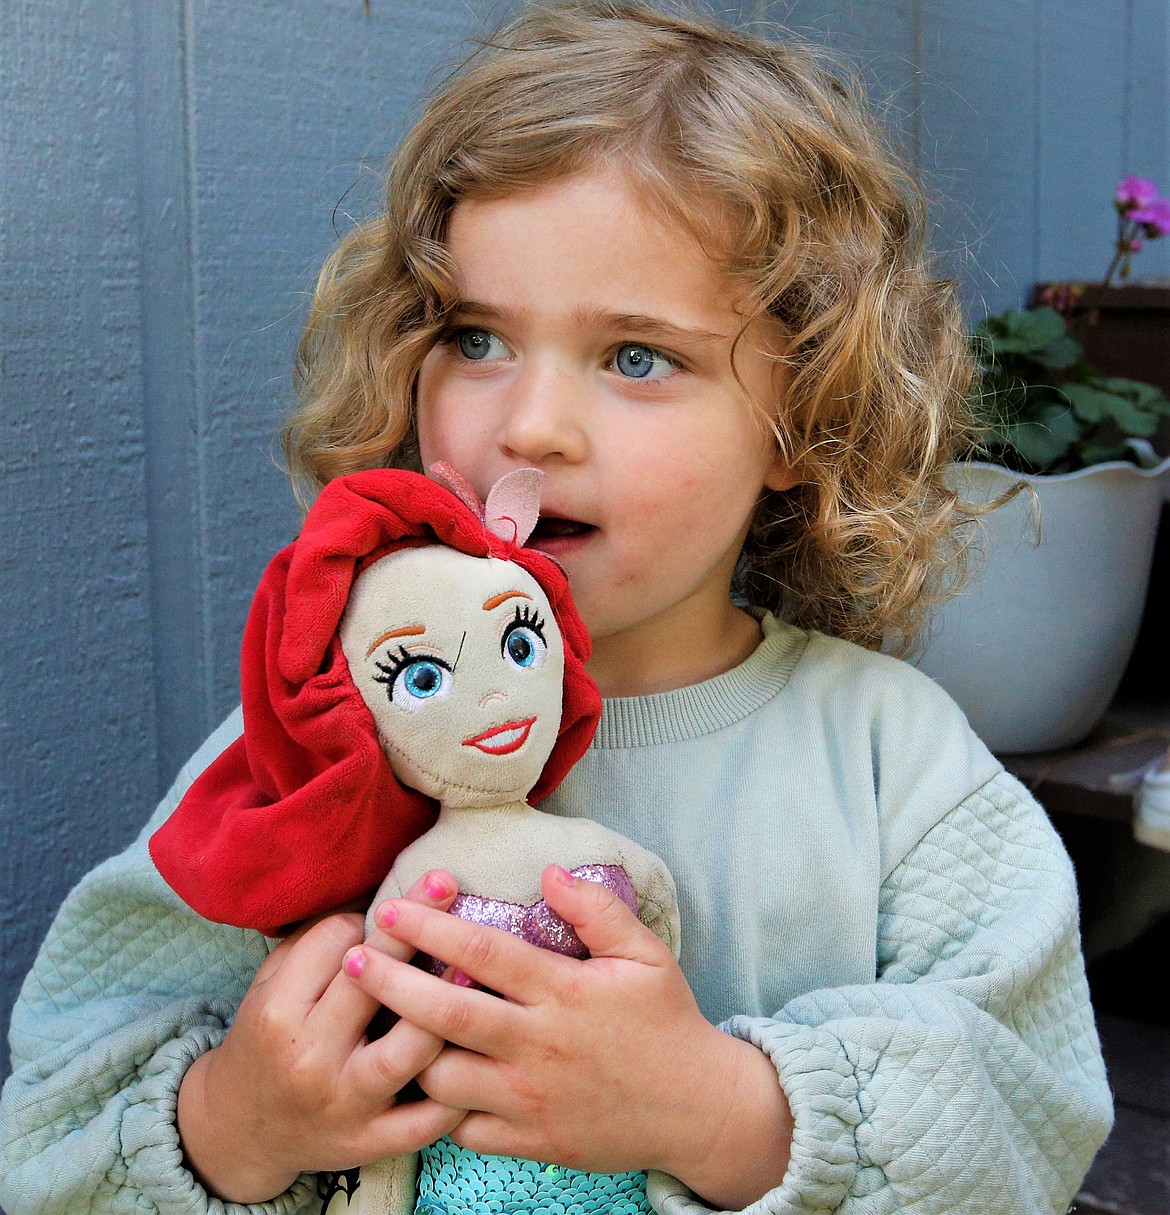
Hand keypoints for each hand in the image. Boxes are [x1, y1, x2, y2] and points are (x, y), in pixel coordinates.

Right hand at [176, 871, 466, 1202]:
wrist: (244, 1130)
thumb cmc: (269, 1037)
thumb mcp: (272, 983)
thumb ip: (317, 941)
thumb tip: (381, 892)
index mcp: (280, 1011)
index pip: (334, 944)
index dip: (366, 919)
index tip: (386, 911)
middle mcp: (310, 1058)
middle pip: (372, 982)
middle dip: (412, 928)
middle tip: (447, 883)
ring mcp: (344, 1104)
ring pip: (405, 1052)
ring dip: (443, 1009)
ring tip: (473, 972)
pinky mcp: (370, 1143)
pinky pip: (425, 1121)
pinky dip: (456, 1092)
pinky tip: (482, 1055)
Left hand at [343, 864, 791, 1206]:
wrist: (696, 1109)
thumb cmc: (667, 1021)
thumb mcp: (645, 954)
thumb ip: (597, 909)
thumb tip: (547, 872)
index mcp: (564, 993)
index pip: (485, 954)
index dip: (432, 928)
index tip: (393, 907)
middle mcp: (539, 1046)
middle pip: (446, 1014)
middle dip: (390, 983)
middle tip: (352, 958)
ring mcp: (531, 1099)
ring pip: (443, 1078)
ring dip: (408, 1049)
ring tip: (384, 1021)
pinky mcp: (530, 1141)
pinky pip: (463, 1128)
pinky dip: (440, 1104)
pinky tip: (430, 1077)